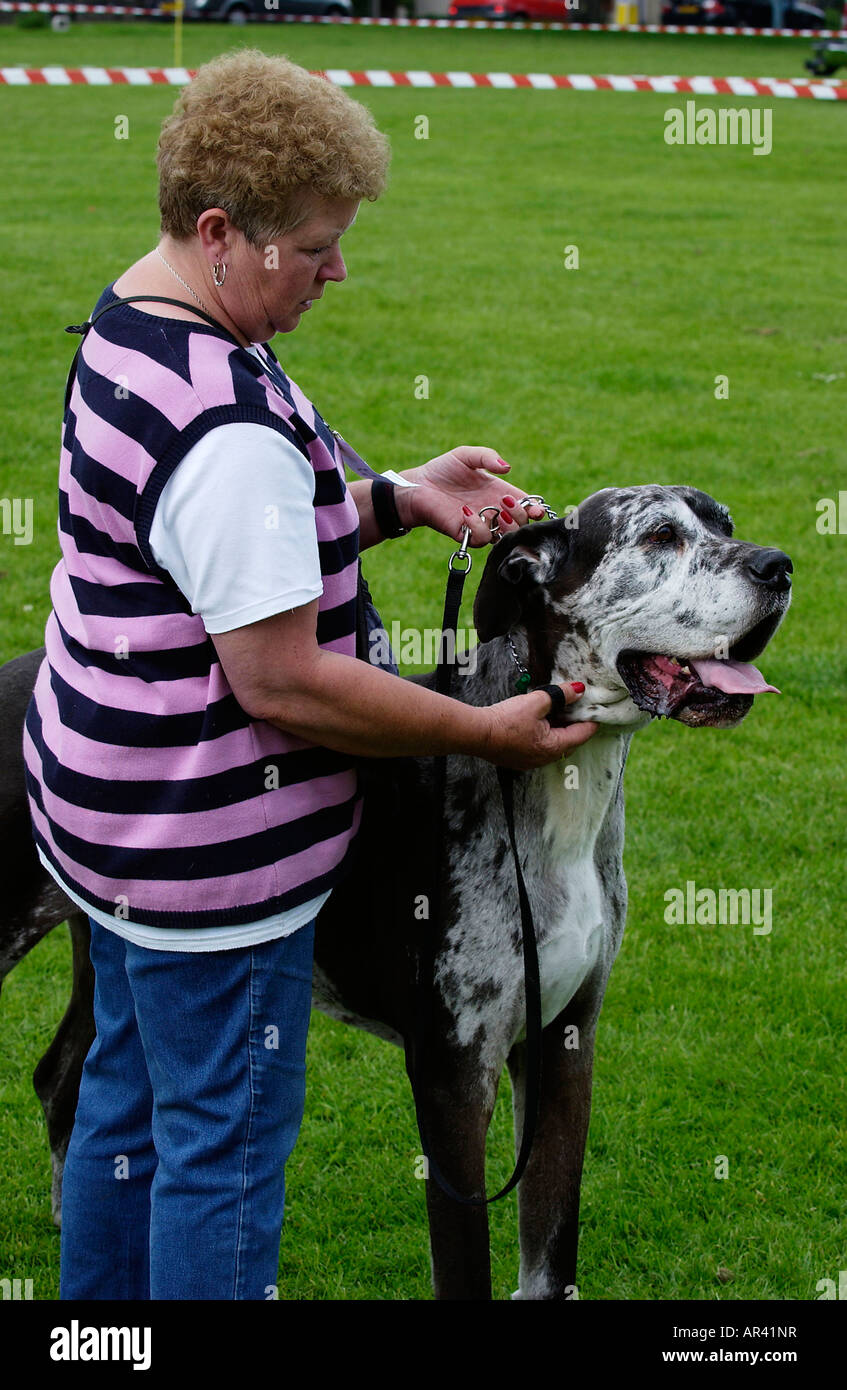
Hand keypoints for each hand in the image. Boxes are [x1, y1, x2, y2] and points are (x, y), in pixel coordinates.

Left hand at [394, 445, 547, 545]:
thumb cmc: (442, 470)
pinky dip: (479, 527)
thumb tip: (507, 468)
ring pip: (506, 536)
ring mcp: (480, 525)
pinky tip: (467, 512)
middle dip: (522, 516)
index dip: (535, 510)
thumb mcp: (466, 456)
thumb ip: (487, 457)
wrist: (418, 485)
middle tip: (507, 501)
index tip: (537, 508)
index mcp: (498, 493)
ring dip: (508, 525)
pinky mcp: (465, 534)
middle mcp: (493, 511)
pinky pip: (482, 539)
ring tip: (498, 508)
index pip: (525, 506)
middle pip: (521, 524)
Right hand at [481, 684, 597, 769]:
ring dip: (559, 730)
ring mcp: (531, 762)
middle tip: (578, 708)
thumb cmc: (506, 720)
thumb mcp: (537, 702)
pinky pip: (539, 747)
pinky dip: (545, 735)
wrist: (476, 733)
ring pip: (554, 745)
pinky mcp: (519, 759)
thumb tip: (579, 690)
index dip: (591, 721)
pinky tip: (539, 722)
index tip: (597, 710)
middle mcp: (545, 759)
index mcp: (554, 747)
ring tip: (559, 712)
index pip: (582, 734)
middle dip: (575, 725)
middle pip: (569, 741)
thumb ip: (560, 695)